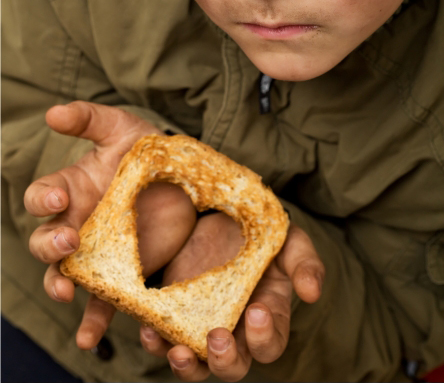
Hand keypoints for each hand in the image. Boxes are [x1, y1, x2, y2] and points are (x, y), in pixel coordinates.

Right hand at [24, 101, 196, 347]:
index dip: (43, 198)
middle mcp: (78, 223)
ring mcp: (97, 252)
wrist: (184, 180)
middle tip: (68, 242)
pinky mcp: (121, 274)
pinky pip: (102, 302)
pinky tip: (90, 339)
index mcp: (74, 189)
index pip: (43, 196)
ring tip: (67, 292)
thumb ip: (89, 119)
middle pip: (44, 241)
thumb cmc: (147, 151)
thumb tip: (52, 113)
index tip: (60, 196)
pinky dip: (93, 321)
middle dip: (48, 244)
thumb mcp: (122, 129)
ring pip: (64, 274)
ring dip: (58, 284)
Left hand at [140, 214, 324, 381]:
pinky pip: (164, 338)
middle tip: (217, 338)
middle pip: (233, 365)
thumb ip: (305, 263)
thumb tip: (312, 293)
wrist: (224, 212)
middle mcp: (236, 328)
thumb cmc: (262, 232)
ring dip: (187, 366)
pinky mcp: (175, 311)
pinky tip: (150, 329)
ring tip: (178, 352)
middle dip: (226, 360)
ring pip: (196, 363)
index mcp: (268, 316)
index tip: (257, 310)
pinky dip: (156, 341)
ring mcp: (203, 323)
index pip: (269, 344)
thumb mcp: (289, 241)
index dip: (264, 337)